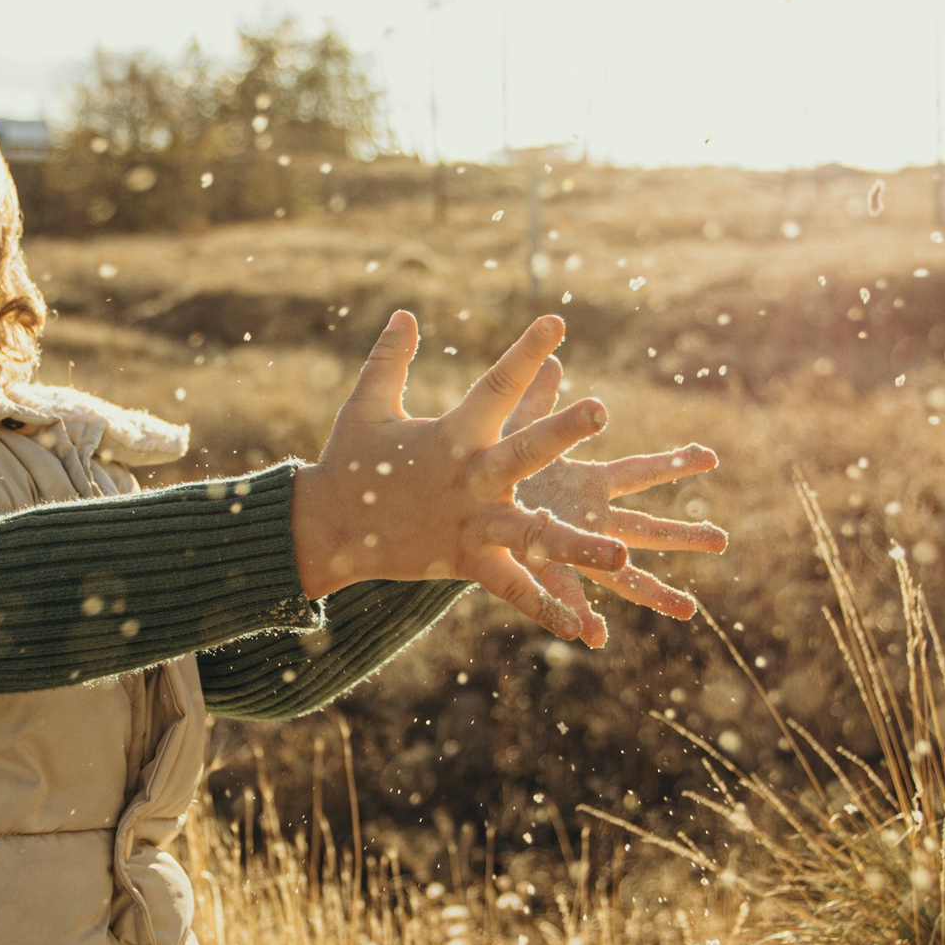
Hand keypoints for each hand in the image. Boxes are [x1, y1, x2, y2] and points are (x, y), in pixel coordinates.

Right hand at [291, 312, 628, 640]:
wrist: (324, 528)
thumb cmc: (348, 462)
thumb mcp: (367, 405)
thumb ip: (390, 359)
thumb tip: (405, 313)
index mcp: (451, 435)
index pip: (495, 386)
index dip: (525, 352)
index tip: (558, 321)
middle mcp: (467, 478)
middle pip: (521, 452)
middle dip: (560, 431)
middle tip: (599, 410)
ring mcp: (470, 523)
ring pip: (530, 534)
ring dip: (577, 544)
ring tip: (620, 551)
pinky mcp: (466, 561)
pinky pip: (512, 589)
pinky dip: (545, 610)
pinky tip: (583, 632)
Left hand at [504, 356, 726, 645]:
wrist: (453, 502)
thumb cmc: (485, 463)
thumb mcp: (512, 429)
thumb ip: (536, 400)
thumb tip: (553, 360)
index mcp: (586, 485)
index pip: (639, 472)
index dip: (673, 463)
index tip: (711, 456)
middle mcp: (587, 520)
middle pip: (644, 527)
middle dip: (683, 535)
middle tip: (723, 540)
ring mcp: (568, 548)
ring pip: (618, 574)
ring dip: (653, 592)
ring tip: (689, 612)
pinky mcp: (538, 568)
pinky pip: (560, 597)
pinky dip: (577, 620)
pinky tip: (595, 639)